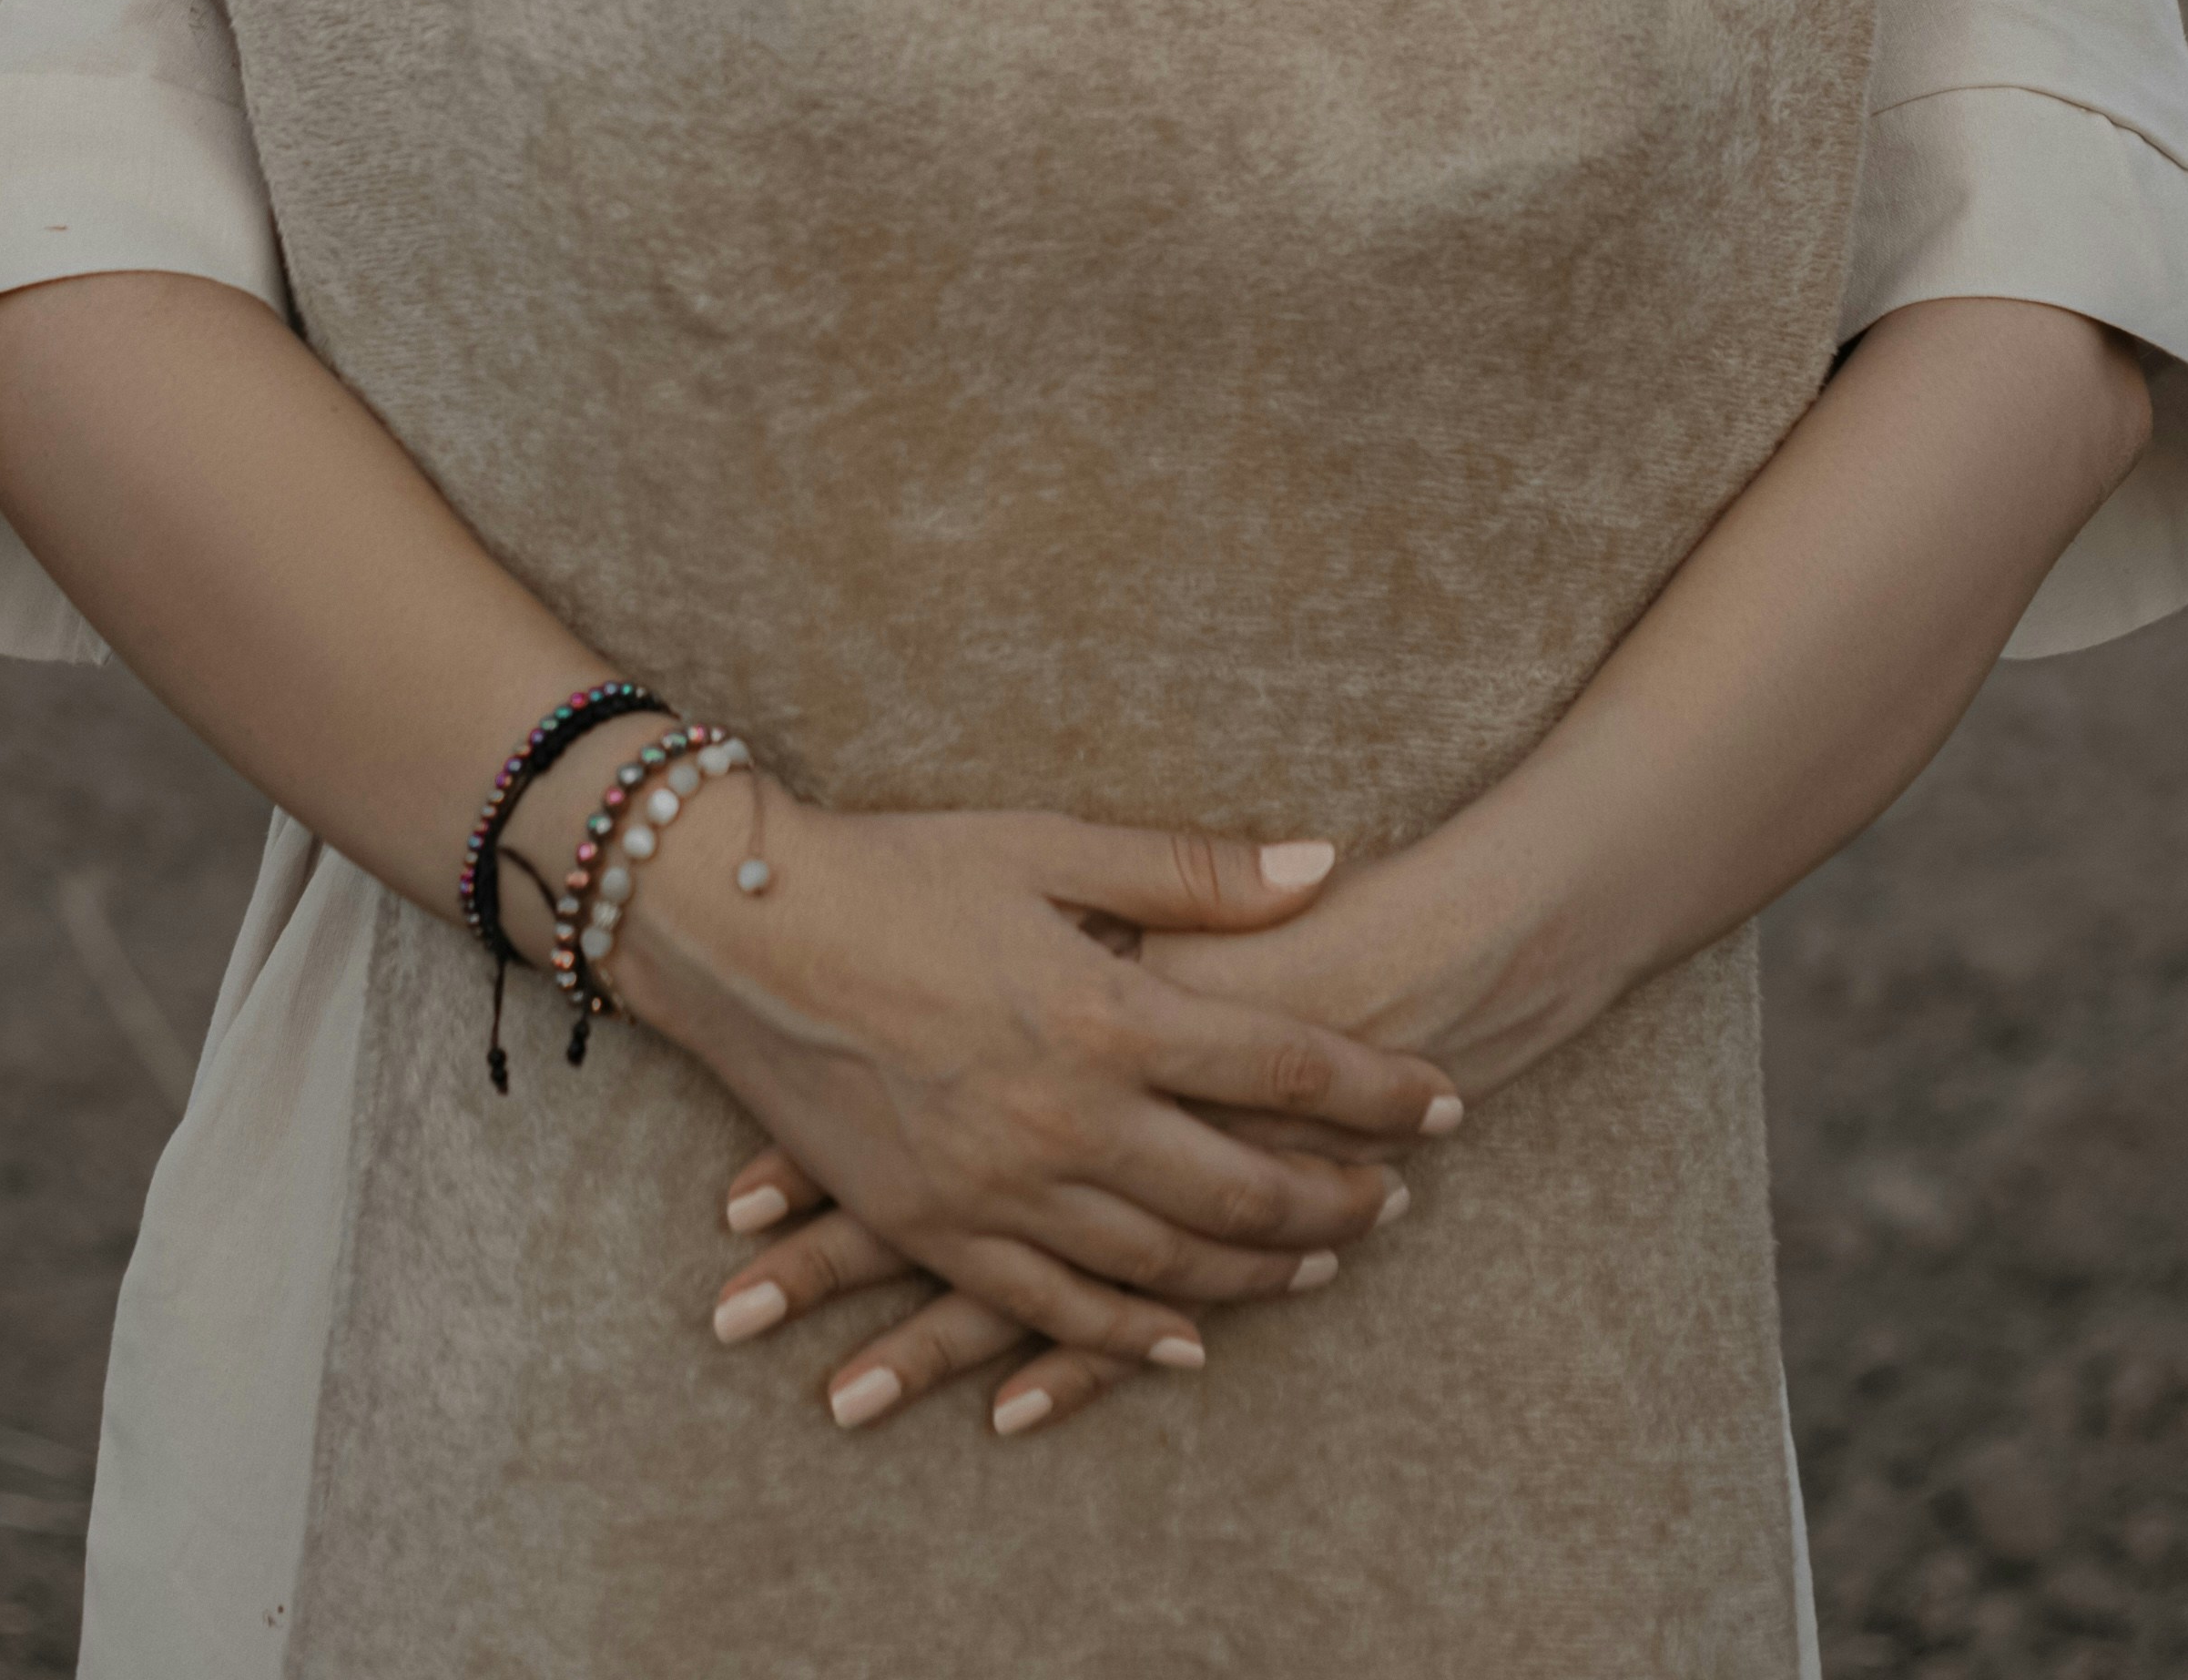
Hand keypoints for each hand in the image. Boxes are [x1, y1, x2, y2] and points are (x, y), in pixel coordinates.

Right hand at [612, 777, 1462, 1387]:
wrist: (741, 932)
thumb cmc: (899, 867)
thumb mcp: (1048, 845)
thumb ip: (1193, 874)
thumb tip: (1325, 867)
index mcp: (1104, 1015)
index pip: (1285, 1069)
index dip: (1380, 1091)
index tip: (1446, 1101)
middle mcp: (1065, 1121)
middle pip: (1243, 1191)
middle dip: (1340, 1197)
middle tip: (1400, 1194)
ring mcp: (1000, 1191)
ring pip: (1167, 1268)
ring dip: (1260, 1271)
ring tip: (1325, 1257)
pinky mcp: (938, 1232)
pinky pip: (1060, 1309)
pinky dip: (1137, 1337)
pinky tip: (1191, 1342)